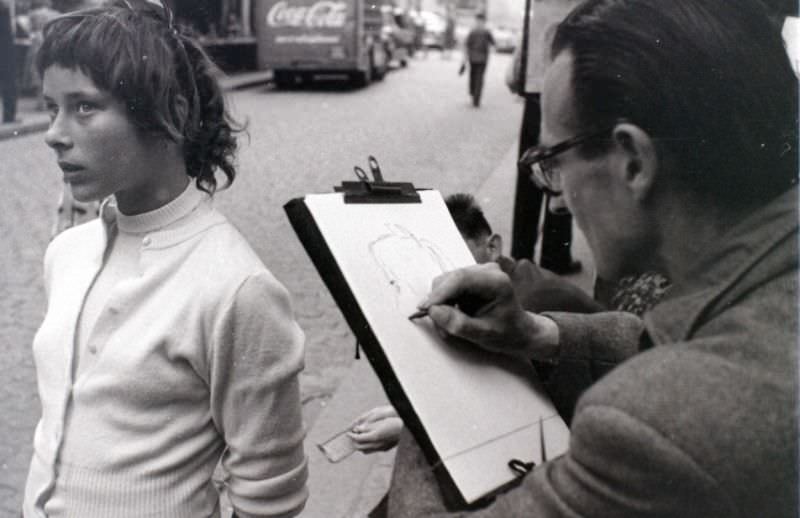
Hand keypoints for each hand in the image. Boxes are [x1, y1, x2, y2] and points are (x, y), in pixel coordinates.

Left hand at [347, 405, 403, 452]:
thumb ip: (367, 426)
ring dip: (361, 445)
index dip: (351, 436)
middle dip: (354, 442)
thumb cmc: (393, 422)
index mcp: (374, 437)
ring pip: (366, 450)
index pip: (358, 439)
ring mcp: (382, 448)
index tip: (348, 433)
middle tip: (352, 435)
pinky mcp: (386, 448)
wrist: (407, 428)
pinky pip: (373, 450)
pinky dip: (368, 446)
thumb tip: (358, 429)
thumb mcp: (379, 421)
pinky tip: (370, 440)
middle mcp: (377, 445)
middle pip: (360, 447)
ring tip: (360, 437)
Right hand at [417, 263, 559, 360]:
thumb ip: (458, 324)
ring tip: (449, 326)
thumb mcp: (483, 334)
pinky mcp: (470, 277)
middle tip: (442, 328)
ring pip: (445, 283)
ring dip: (441, 305)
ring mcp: (478, 272)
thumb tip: (433, 311)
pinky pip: (447, 287)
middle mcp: (486, 271)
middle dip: (439, 303)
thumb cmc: (506, 333)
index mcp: (496, 281)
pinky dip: (445, 303)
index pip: (460, 279)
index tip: (425, 309)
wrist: (518, 331)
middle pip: (449, 279)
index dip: (439, 293)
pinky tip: (453, 316)